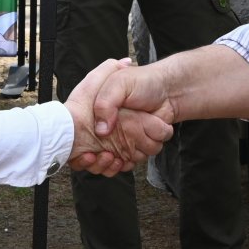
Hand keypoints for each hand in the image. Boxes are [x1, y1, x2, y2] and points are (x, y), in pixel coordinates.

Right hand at [64, 58, 173, 174]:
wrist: (169, 91)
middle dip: (93, 159)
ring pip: (109, 161)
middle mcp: (108, 128)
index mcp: (99, 113)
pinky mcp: (136, 147)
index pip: (80, 136)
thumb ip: (105, 103)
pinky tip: (121, 161)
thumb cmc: (143, 83)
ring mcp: (122, 139)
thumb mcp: (119, 83)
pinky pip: (126, 163)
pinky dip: (122, 166)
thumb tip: (102, 130)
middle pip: (93, 153)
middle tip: (95, 154)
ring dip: (107, 164)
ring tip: (108, 156)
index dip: (79, 148)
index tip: (84, 151)